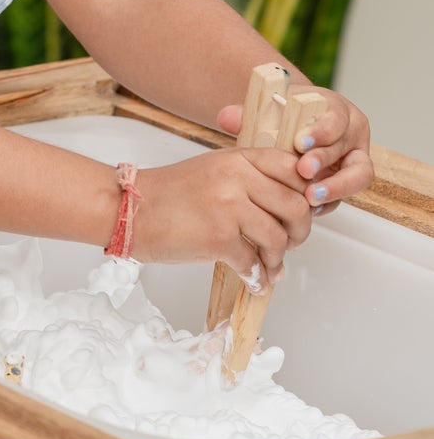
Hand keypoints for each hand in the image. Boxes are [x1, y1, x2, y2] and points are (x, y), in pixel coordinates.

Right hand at [135, 149, 315, 283]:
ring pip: (279, 238)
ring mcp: (228, 207)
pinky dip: (257, 277)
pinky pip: (253, 263)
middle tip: (291, 242)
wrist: (131, 210)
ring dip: (277, 260)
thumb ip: (250, 178)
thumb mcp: (214, 170)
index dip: (307, 192)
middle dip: (300, 232)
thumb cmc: (170, 193)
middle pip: (296, 206)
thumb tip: (289, 204)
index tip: (305, 209)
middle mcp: (236, 178)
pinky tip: (253, 280)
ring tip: (269, 265)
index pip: (294, 169)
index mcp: (238, 158)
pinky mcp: (218, 238)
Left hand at [215, 86, 372, 215]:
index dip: (322, 130)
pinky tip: (308, 209)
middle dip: (325, 160)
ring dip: (336, 187)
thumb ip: (246, 113)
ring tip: (310, 197)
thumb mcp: (268, 110)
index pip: (336, 118)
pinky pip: (344, 195)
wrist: (291, 128)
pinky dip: (327, 203)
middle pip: (347, 148)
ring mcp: (352, 161)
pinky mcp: (346, 183)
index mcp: (336, 110)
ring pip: (358, 176)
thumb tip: (226, 118)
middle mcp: (351, 135)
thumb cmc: (284, 117)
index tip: (300, 140)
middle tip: (303, 170)